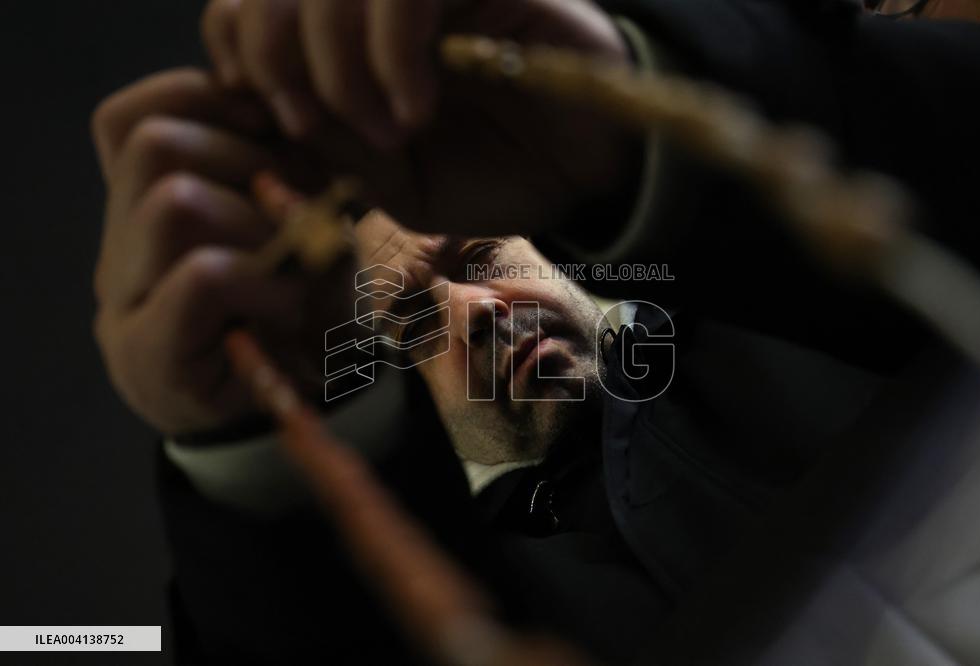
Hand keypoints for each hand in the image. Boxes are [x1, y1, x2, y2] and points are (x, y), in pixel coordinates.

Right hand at [91, 68, 344, 435]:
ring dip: (258, 227)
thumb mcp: (307, 231)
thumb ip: (288, 180)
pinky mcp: (149, 351)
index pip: (129, 119)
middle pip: (153, 145)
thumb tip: (279, 144)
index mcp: (144, 207)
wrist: (290, 413)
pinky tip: (289, 309)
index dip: (201, 101)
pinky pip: (205, 275)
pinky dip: (267, 281)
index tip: (273, 131)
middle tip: (293, 210)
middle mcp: (120, 247)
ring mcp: (125, 300)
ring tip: (293, 271)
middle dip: (243, 161)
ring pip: (174, 203)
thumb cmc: (300, 312)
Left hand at [201, 0, 639, 235]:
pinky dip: (393, 51)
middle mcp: (375, 3)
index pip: (244, 5)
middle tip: (316, 128)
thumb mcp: (394, 185)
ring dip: (337, 65)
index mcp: (341, 40)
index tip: (279, 119)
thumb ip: (331, 150)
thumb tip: (272, 115)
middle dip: (276, 61)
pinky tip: (417, 107)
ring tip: (389, 131)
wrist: (583, 168)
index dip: (238, 51)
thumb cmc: (488, 173)